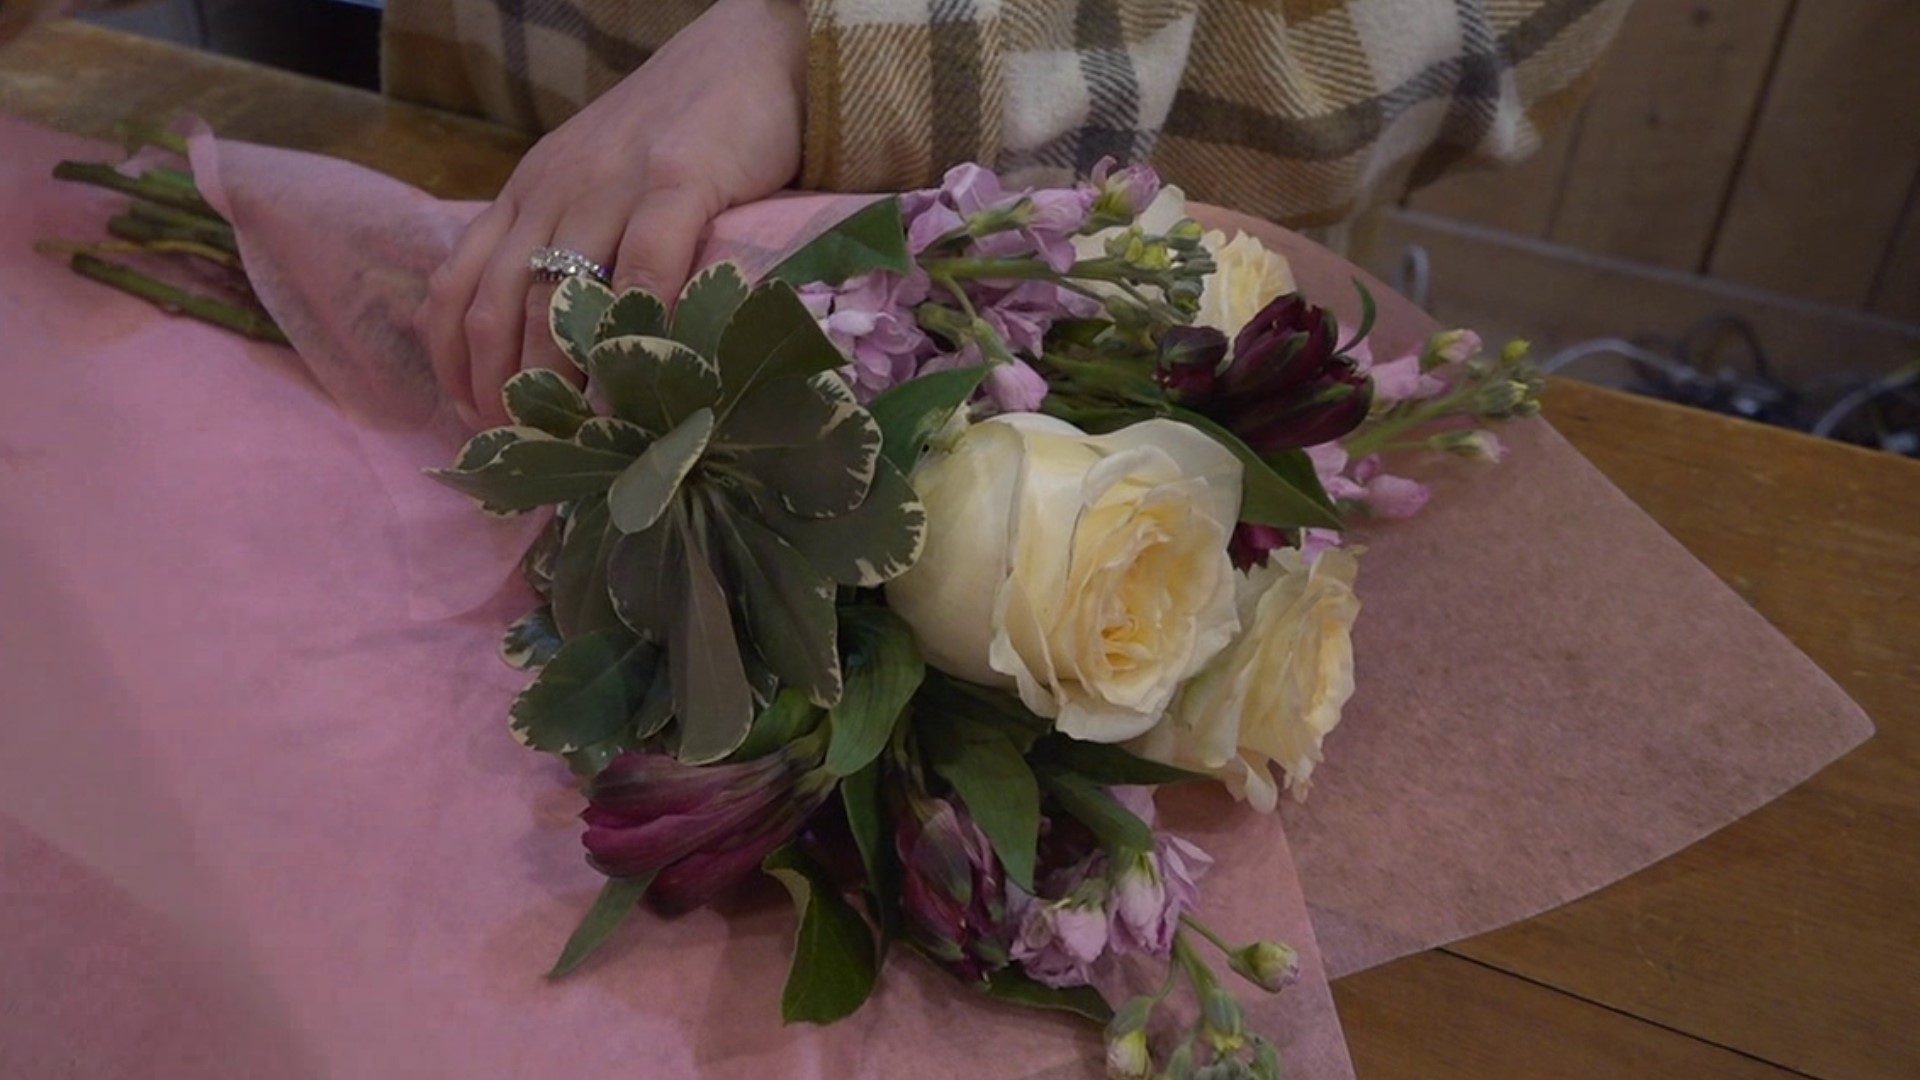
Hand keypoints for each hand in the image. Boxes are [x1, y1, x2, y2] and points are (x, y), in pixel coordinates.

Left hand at [419, 0, 806, 427]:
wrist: (754, 50)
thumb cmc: (686, 128)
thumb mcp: (602, 180)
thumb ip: (577, 241)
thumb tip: (567, 346)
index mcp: (528, 194)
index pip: (456, 286)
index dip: (455, 364)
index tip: (475, 423)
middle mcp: (553, 190)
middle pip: (498, 305)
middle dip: (500, 389)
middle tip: (524, 452)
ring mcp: (611, 183)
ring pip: (558, 296)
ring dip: (558, 378)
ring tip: (574, 438)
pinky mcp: (677, 178)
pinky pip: (644, 263)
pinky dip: (635, 328)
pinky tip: (641, 378)